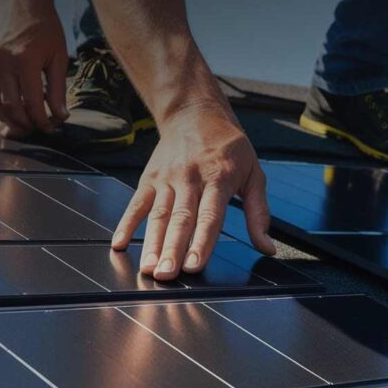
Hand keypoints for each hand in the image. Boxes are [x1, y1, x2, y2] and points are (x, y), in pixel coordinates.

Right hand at [0, 0, 68, 137]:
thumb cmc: (45, 27)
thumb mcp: (59, 56)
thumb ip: (58, 89)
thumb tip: (61, 117)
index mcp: (25, 60)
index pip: (31, 104)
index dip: (41, 121)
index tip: (49, 127)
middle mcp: (1, 60)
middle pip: (9, 107)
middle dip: (23, 123)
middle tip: (33, 128)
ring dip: (4, 118)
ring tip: (18, 123)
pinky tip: (8, 105)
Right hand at [111, 102, 275, 279]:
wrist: (195, 112)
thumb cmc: (229, 147)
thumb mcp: (253, 173)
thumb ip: (259, 212)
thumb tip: (269, 248)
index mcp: (218, 178)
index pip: (209, 216)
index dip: (202, 241)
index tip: (194, 265)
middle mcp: (190, 179)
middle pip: (180, 219)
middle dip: (172, 249)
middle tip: (166, 275)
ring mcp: (166, 178)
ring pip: (158, 215)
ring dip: (151, 243)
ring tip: (148, 269)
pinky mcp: (149, 178)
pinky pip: (136, 204)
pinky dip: (126, 223)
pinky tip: (119, 244)